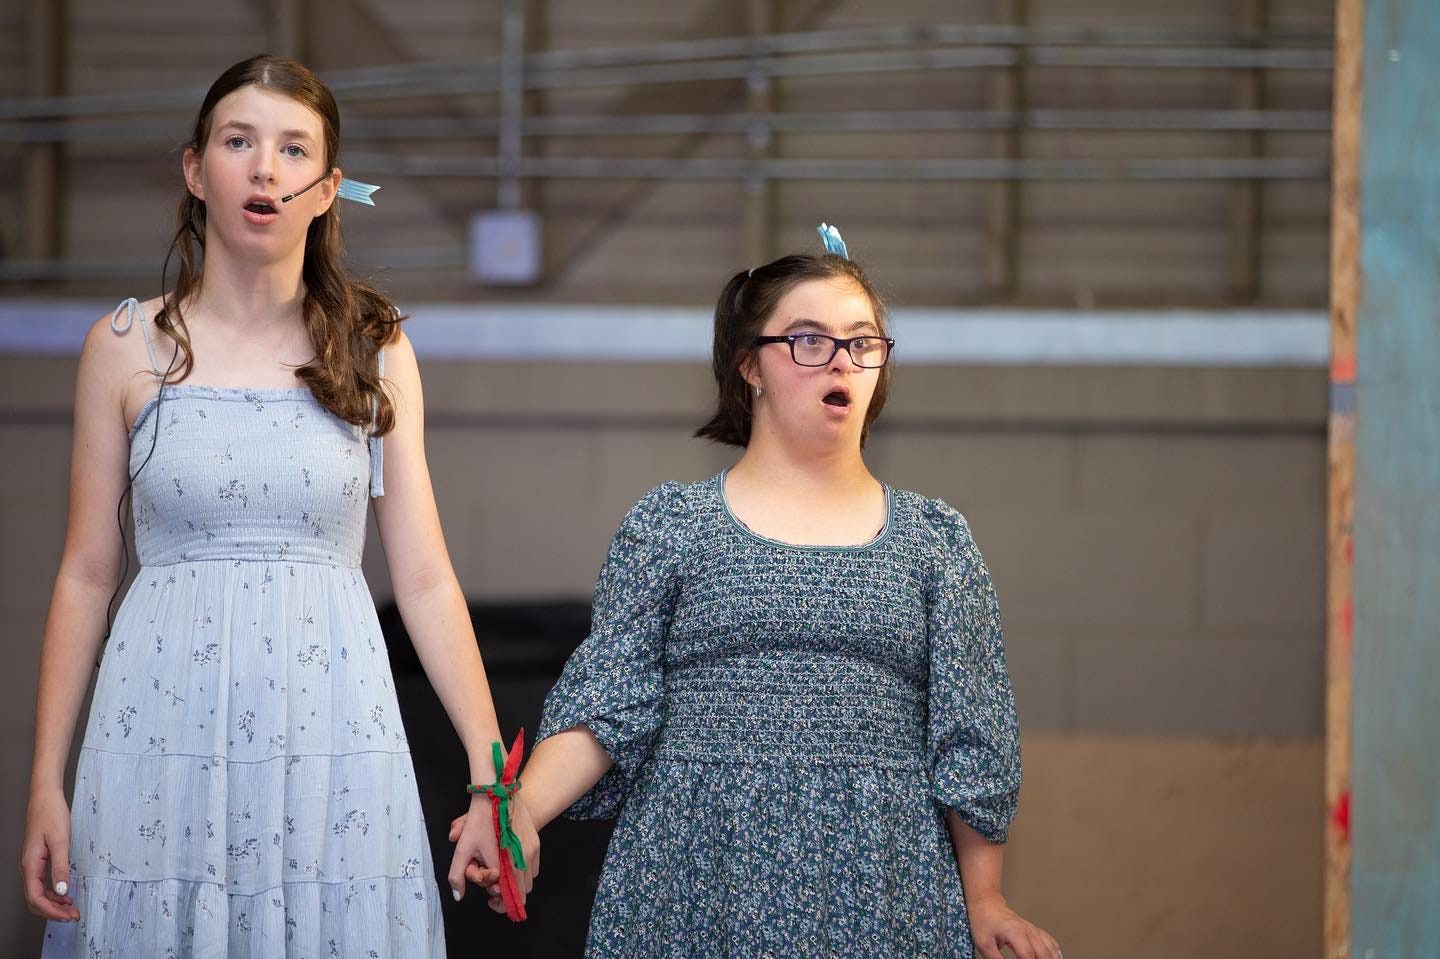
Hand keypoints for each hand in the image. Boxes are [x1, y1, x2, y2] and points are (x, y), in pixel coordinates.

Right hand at [21, 788, 78, 921]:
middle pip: (34, 900)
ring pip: (37, 893)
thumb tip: (61, 891)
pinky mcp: (37, 859)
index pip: (35, 899)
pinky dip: (53, 892)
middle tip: (74, 916)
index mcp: (30, 865)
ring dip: (53, 903)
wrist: (45, 796)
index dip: (52, 911)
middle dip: (53, 911)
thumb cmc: (52, 814)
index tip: (70, 915)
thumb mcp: (60, 841)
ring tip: (72, 907)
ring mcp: (31, 864)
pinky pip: (41, 883)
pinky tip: (65, 892)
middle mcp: (27, 867)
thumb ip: (60, 867)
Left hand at [446, 793, 539, 914]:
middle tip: (492, 882)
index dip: (499, 901)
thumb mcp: (463, 847)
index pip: (510, 898)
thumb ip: (457, 875)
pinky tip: (510, 861)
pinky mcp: (536, 843)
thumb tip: (458, 895)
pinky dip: (524, 871)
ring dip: (516, 882)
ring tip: (501, 870)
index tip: (490, 898)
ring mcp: (532, 851)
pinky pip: (534, 868)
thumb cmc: (480, 820)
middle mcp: (523, 861)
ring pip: (529, 881)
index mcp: (505, 865)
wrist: (498, 792)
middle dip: (506, 892)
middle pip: (522, 893)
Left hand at [968, 894, 1060, 958]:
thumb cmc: (984, 922)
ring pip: (1051, 949)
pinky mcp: (1036, 931)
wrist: (988, 905)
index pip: (1028, 956)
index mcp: (1015, 932)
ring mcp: (1034, 930)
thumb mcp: (984, 944)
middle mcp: (1029, 931)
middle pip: (1044, 954)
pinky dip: (1054, 954)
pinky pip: (1052, 944)